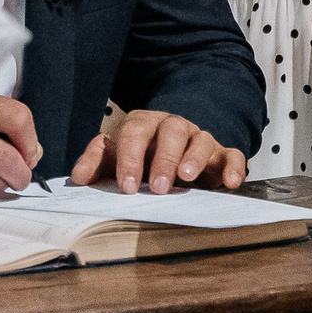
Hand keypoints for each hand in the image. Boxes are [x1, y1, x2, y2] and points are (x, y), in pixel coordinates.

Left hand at [71, 109, 248, 194]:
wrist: (171, 150)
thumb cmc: (140, 156)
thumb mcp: (113, 158)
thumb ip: (96, 163)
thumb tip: (78, 178)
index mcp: (143, 125)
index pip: (134, 134)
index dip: (130, 159)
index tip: (127, 186)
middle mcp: (173, 128)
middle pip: (171, 131)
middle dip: (164, 159)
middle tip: (158, 186)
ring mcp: (198, 139)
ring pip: (201, 139)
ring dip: (195, 158)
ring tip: (187, 179)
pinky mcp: (220, 155)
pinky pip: (232, 155)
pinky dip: (233, 167)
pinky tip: (231, 183)